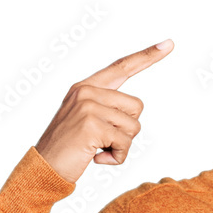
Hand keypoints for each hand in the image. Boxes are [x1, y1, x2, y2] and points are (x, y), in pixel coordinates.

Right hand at [34, 40, 173, 183]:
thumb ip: (106, 109)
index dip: (147, 56)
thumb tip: (132, 114)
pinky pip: (125, 144)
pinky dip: (117, 157)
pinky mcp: (92, 125)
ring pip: (134, 127)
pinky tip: (96, 158)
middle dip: (127, 130)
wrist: (44, 168)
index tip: (168, 44)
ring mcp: (88, 106)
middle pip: (137, 106)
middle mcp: (86, 91)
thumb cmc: (68, 149)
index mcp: (85, 87)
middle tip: (103, 140)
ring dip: (122, 146)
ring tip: (98, 149)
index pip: (121, 67)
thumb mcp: (85, 121)